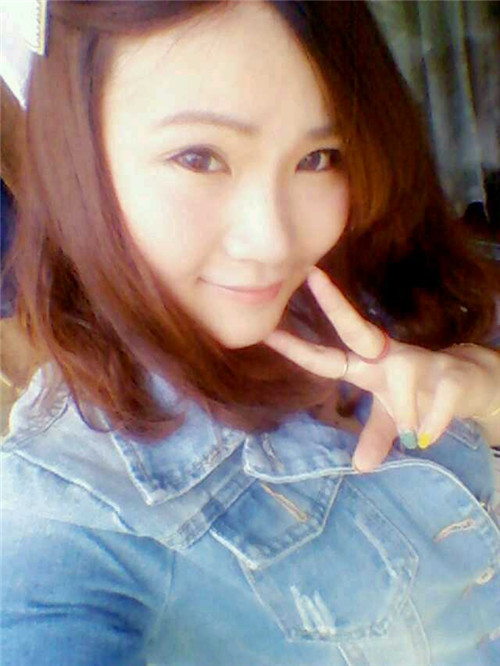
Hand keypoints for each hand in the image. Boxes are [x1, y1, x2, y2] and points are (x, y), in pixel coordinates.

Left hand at [264, 267, 499, 470]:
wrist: (475, 387)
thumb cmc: (425, 397)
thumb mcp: (394, 420)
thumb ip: (375, 435)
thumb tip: (360, 467)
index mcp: (370, 366)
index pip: (329, 356)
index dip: (299, 349)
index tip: (267, 332)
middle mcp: (391, 356)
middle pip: (358, 328)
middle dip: (335, 304)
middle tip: (313, 276)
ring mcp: (423, 361)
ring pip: (404, 383)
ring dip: (407, 414)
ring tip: (416, 433)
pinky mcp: (452, 374)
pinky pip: (436, 403)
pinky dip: (432, 424)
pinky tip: (432, 435)